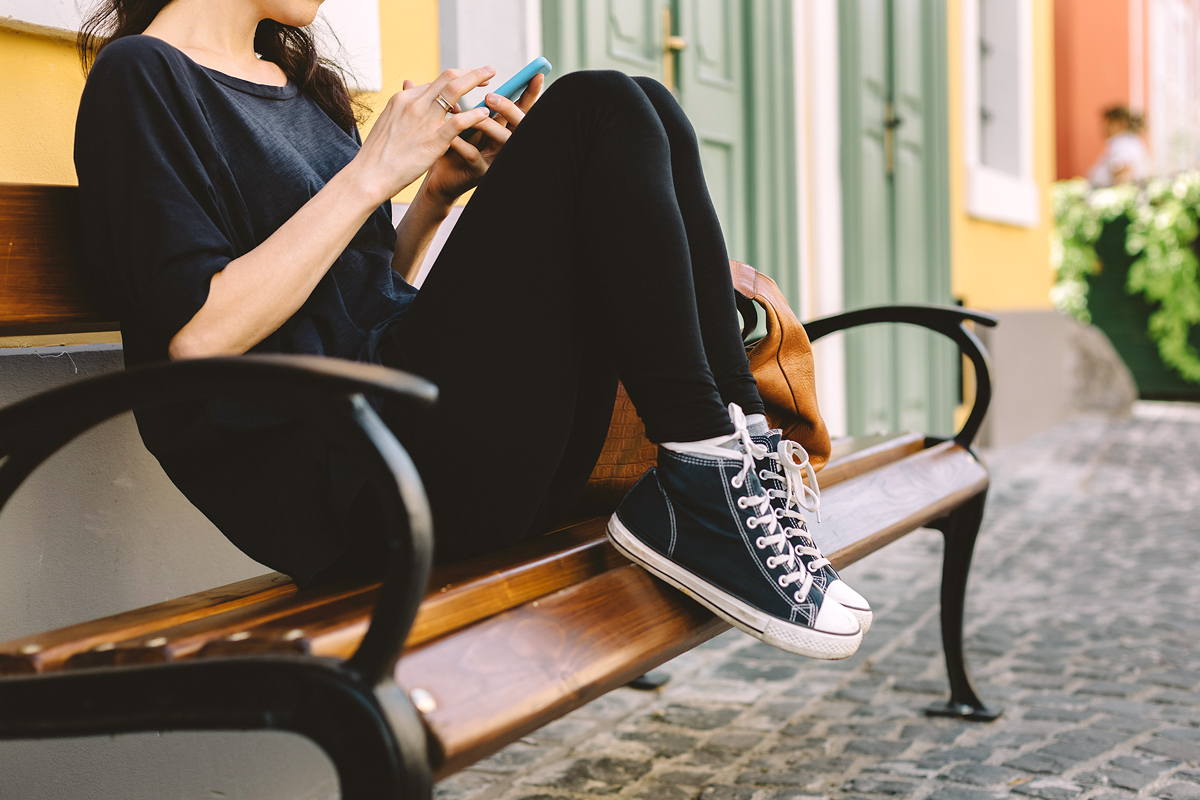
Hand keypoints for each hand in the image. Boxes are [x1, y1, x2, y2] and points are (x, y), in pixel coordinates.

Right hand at [347, 66, 497, 206]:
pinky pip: (460, 121)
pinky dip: (475, 114)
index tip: (467, 84)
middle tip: (488, 71)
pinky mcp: (433, 140)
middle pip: (447, 77)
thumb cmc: (378, 155)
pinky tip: (486, 114)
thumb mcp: (388, 124)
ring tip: (491, 79)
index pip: (434, 83)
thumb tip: (410, 92)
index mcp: (402, 99)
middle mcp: (413, 103)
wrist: (369, 176)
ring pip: (455, 90)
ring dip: (476, 80)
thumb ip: (403, 108)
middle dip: (470, 72)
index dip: (454, 82)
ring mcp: (424, 120)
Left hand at [419, 72, 544, 206]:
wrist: (438, 176)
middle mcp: (505, 143)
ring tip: (467, 114)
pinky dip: (462, 144)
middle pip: (520, 124)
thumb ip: (468, 103)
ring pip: (502, 139)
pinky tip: (450, 136)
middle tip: (489, 96)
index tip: (536, 74)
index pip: (523, 108)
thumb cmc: (452, 145)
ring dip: (486, 125)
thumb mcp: (464, 121)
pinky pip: (474, 156)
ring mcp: (495, 159)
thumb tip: (460, 74)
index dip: (531, 93)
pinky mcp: (480, 172)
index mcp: (504, 128)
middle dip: (508, 108)